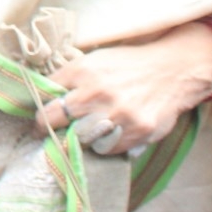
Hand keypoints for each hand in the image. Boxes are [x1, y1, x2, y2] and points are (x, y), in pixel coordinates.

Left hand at [36, 21, 211, 154]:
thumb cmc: (127, 66)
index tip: (39, 125)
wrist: (172, 70)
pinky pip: (109, 150)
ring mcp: (118, 113)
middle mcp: (97, 92)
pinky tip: (111, 134)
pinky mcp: (138, 130)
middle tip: (52, 135)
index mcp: (82, 72)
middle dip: (52, 131)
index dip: (40, 117)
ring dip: (81, 140)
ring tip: (88, 133)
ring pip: (83, 140)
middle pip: (59, 122)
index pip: (47, 102)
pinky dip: (106, 146)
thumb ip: (68, 79)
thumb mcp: (93, 61)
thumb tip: (42, 99)